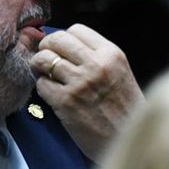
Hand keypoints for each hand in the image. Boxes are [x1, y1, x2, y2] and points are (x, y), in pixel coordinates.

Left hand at [31, 24, 143, 159]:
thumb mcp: (121, 73)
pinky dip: (43, 88)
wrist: (127, 140)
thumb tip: (64, 44)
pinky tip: (53, 95)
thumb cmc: (124, 109)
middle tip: (48, 60)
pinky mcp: (65, 102)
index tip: (63, 50)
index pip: (76, 29)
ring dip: (41, 68)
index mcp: (112, 54)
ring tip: (48, 77)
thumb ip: (98, 57)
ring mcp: (80, 83)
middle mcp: (96, 64)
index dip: (65, 39)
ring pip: (44, 59)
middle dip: (47, 48)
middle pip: (56, 39)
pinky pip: (41, 84)